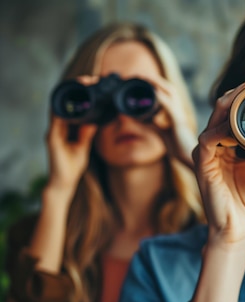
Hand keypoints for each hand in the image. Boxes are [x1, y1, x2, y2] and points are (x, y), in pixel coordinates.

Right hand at [46, 76, 97, 193]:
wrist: (63, 182)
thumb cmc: (72, 165)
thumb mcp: (84, 145)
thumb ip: (87, 132)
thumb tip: (95, 120)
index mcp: (65, 127)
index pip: (70, 106)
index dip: (79, 94)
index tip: (90, 83)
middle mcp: (57, 127)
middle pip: (64, 103)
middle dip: (75, 90)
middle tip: (88, 79)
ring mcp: (53, 132)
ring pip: (59, 108)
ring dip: (70, 96)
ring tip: (82, 85)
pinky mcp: (52, 139)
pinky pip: (57, 122)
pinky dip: (63, 112)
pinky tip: (71, 105)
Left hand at [143, 75, 197, 168]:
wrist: (192, 160)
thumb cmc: (178, 146)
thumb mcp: (160, 132)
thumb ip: (149, 123)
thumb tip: (134, 116)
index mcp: (176, 112)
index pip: (167, 93)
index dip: (156, 83)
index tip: (140, 78)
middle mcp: (179, 111)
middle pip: (170, 89)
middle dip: (155, 80)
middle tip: (140, 75)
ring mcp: (180, 115)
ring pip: (172, 93)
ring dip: (158, 84)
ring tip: (145, 78)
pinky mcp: (179, 123)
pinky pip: (170, 108)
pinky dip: (162, 99)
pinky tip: (154, 94)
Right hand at [193, 66, 244, 245]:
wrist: (239, 229)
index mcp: (229, 138)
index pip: (238, 105)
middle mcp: (214, 140)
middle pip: (226, 103)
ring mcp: (205, 151)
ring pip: (217, 115)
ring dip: (238, 101)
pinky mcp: (201, 164)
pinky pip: (209, 140)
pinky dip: (225, 130)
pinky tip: (241, 126)